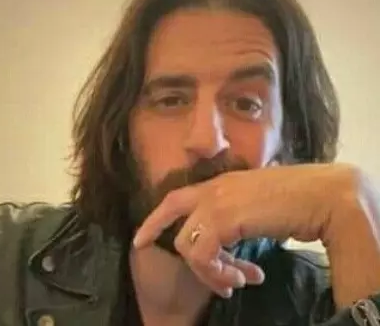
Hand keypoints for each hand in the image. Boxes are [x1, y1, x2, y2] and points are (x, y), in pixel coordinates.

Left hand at [133, 164, 379, 307]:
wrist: (323, 196)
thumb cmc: (297, 199)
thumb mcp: (257, 204)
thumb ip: (237, 214)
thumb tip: (229, 235)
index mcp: (221, 184)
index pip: (178, 196)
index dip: (157, 216)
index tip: (142, 235)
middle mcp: (215, 189)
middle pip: (171, 208)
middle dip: (154, 231)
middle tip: (144, 248)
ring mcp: (218, 202)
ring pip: (189, 244)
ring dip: (209, 271)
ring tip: (234, 282)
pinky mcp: (226, 219)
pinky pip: (204, 254)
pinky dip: (219, 273)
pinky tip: (244, 277)